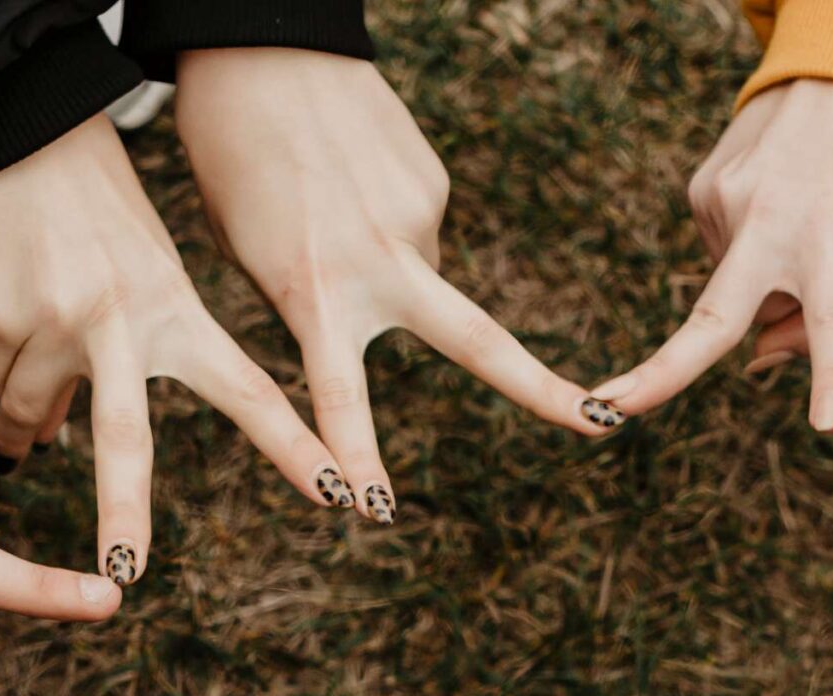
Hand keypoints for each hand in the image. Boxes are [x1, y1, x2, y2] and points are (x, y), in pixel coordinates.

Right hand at [0, 116, 342, 584]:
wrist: (15, 129)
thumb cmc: (94, 203)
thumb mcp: (146, 269)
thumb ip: (134, 353)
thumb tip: (72, 442)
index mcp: (178, 309)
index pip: (249, 390)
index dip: (296, 447)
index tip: (344, 498)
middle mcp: (122, 321)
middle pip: (123, 440)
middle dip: (122, 513)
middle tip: (123, 573)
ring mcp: (54, 323)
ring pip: (33, 422)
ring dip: (21, 440)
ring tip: (11, 453)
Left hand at [176, 47, 616, 521]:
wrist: (262, 46)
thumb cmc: (232, 158)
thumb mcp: (250, 251)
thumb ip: (319, 299)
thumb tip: (403, 306)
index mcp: (310, 286)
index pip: (338, 392)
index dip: (355, 457)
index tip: (372, 511)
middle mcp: (378, 260)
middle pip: (479, 341)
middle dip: (543, 391)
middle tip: (600, 423)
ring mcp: (418, 219)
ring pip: (424, 282)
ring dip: (389, 275)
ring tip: (330, 218)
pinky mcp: (434, 185)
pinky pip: (420, 234)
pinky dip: (392, 230)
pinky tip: (355, 188)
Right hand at [593, 78, 832, 428]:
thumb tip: (757, 361)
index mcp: (832, 234)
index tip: (830, 424)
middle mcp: (770, 219)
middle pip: (714, 315)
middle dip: (664, 370)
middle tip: (613, 407)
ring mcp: (724, 203)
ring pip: (738, 290)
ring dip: (767, 280)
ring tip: (800, 224)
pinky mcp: (700, 192)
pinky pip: (726, 257)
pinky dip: (750, 253)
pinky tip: (771, 211)